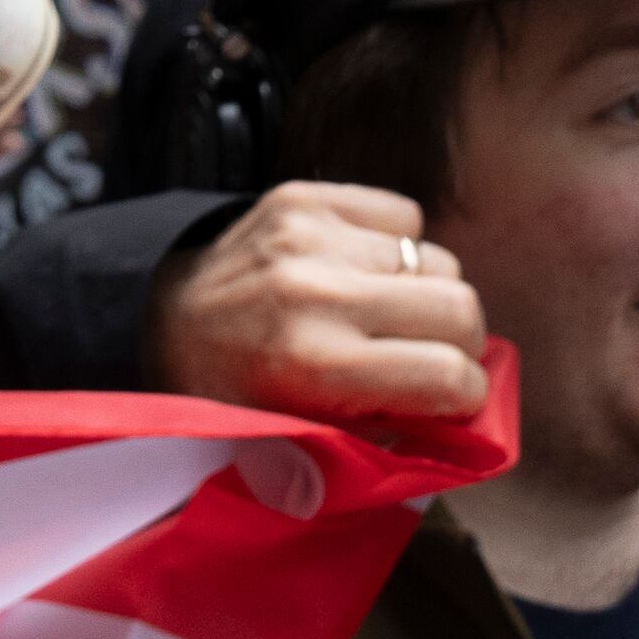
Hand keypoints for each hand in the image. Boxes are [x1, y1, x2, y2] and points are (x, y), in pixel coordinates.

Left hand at [147, 180, 489, 424]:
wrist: (165, 321)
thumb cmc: (238, 394)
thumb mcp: (303, 439)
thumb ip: (388, 440)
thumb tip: (473, 432)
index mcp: (315, 364)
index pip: (449, 375)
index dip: (465, 397)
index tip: (452, 403)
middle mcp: (316, 291)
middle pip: (460, 307)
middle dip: (461, 344)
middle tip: (432, 360)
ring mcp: (310, 235)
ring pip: (437, 259)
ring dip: (426, 294)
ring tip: (389, 317)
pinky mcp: (304, 197)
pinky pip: (401, 214)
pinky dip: (397, 246)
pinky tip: (364, 271)